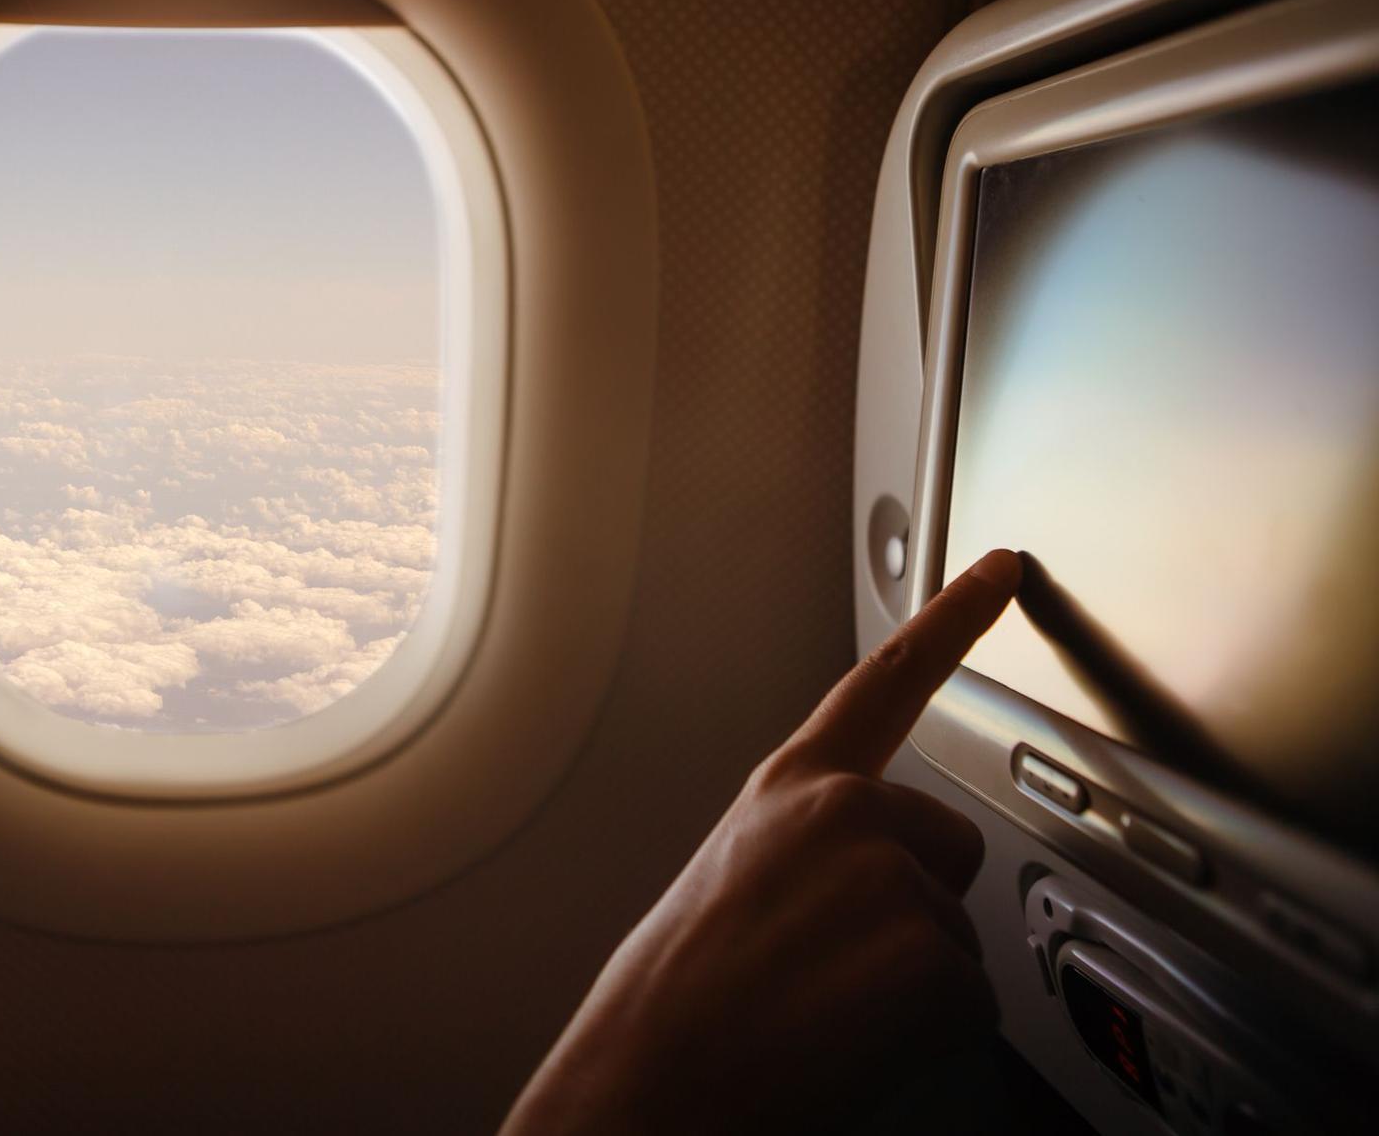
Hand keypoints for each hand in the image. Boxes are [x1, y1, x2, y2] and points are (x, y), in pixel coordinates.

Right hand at [501, 550, 1022, 1134]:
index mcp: (786, 793)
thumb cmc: (670, 1003)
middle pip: (947, 851)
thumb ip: (803, 852)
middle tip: (831, 974)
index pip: (884, 685)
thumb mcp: (727, 886)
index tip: (1006, 570)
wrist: (647, 1083)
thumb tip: (856, 887)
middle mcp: (843, 814)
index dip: (954, 620)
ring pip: (958, 936)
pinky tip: (848, 1042)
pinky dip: (925, 1037)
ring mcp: (889, 877)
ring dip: (912, 983)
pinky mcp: (927, 954)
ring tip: (822, 1012)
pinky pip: (970, 1002)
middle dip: (916, 912)